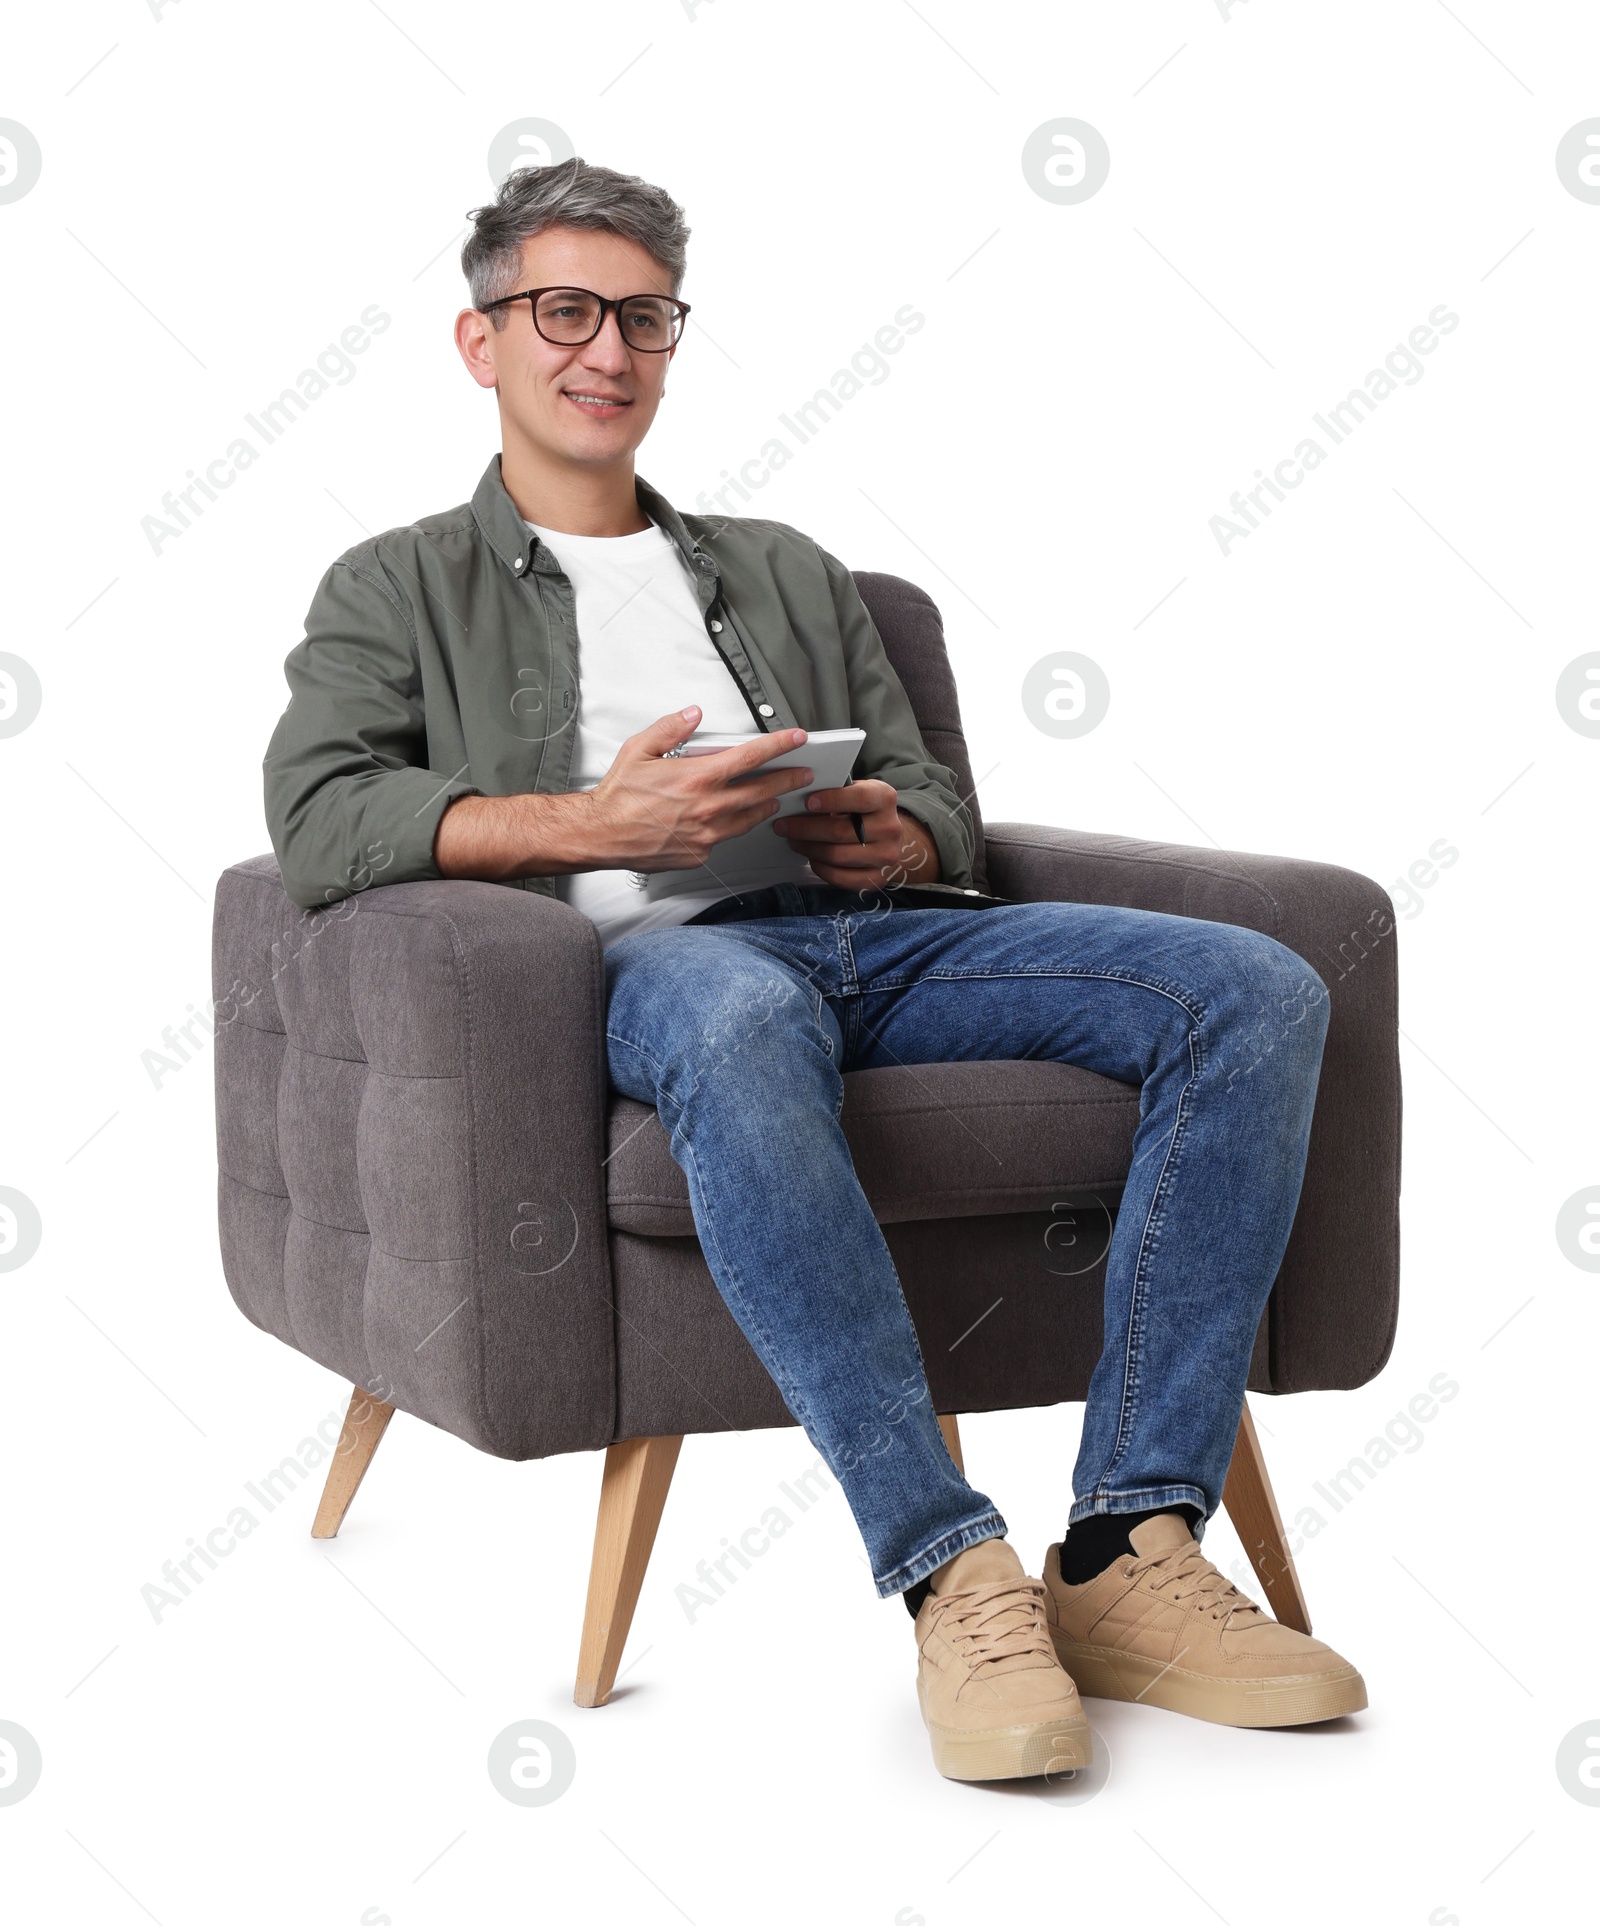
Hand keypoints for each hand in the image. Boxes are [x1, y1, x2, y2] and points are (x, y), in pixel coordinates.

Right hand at [584, 706, 815, 869]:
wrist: (602, 834)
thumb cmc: (619, 795)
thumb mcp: (640, 749)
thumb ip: (671, 728)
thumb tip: (694, 715)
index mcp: (698, 777)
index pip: (751, 757)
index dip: (780, 746)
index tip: (797, 739)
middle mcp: (708, 806)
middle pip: (762, 790)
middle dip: (788, 780)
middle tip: (803, 774)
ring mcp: (707, 833)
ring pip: (749, 817)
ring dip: (766, 804)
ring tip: (775, 797)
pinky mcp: (700, 852)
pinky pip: (725, 837)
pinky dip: (731, 825)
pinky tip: (732, 818)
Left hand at [772, 779, 941, 887]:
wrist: (890, 838)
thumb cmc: (863, 810)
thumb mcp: (857, 791)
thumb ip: (837, 791)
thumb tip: (798, 795)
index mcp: (885, 799)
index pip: (859, 798)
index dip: (831, 800)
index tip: (806, 802)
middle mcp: (890, 828)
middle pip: (840, 831)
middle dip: (805, 828)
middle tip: (783, 825)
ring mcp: (886, 857)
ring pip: (836, 856)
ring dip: (808, 848)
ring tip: (793, 840)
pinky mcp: (877, 879)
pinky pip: (840, 877)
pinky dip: (820, 867)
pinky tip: (811, 857)